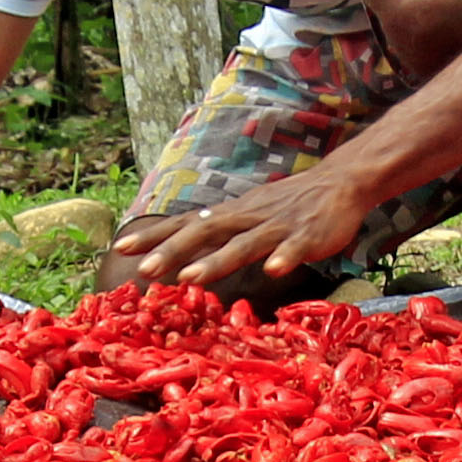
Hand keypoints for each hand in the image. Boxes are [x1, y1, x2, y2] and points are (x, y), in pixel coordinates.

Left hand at [125, 168, 374, 293]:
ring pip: (243, 244)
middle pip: (205, 232)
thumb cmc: (288, 205)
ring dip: (216, 261)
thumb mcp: (247, 214)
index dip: (155, 234)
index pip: (186, 223)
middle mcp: (248, 217)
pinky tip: (272, 272)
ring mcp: (277, 226)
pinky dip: (283, 257)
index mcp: (231, 214)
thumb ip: (218, 233)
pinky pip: (294, 247)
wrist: (339, 182)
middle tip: (144, 270)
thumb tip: (182, 253)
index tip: (122, 247)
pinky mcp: (307, 235)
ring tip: (190, 279)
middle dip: (174, 251)